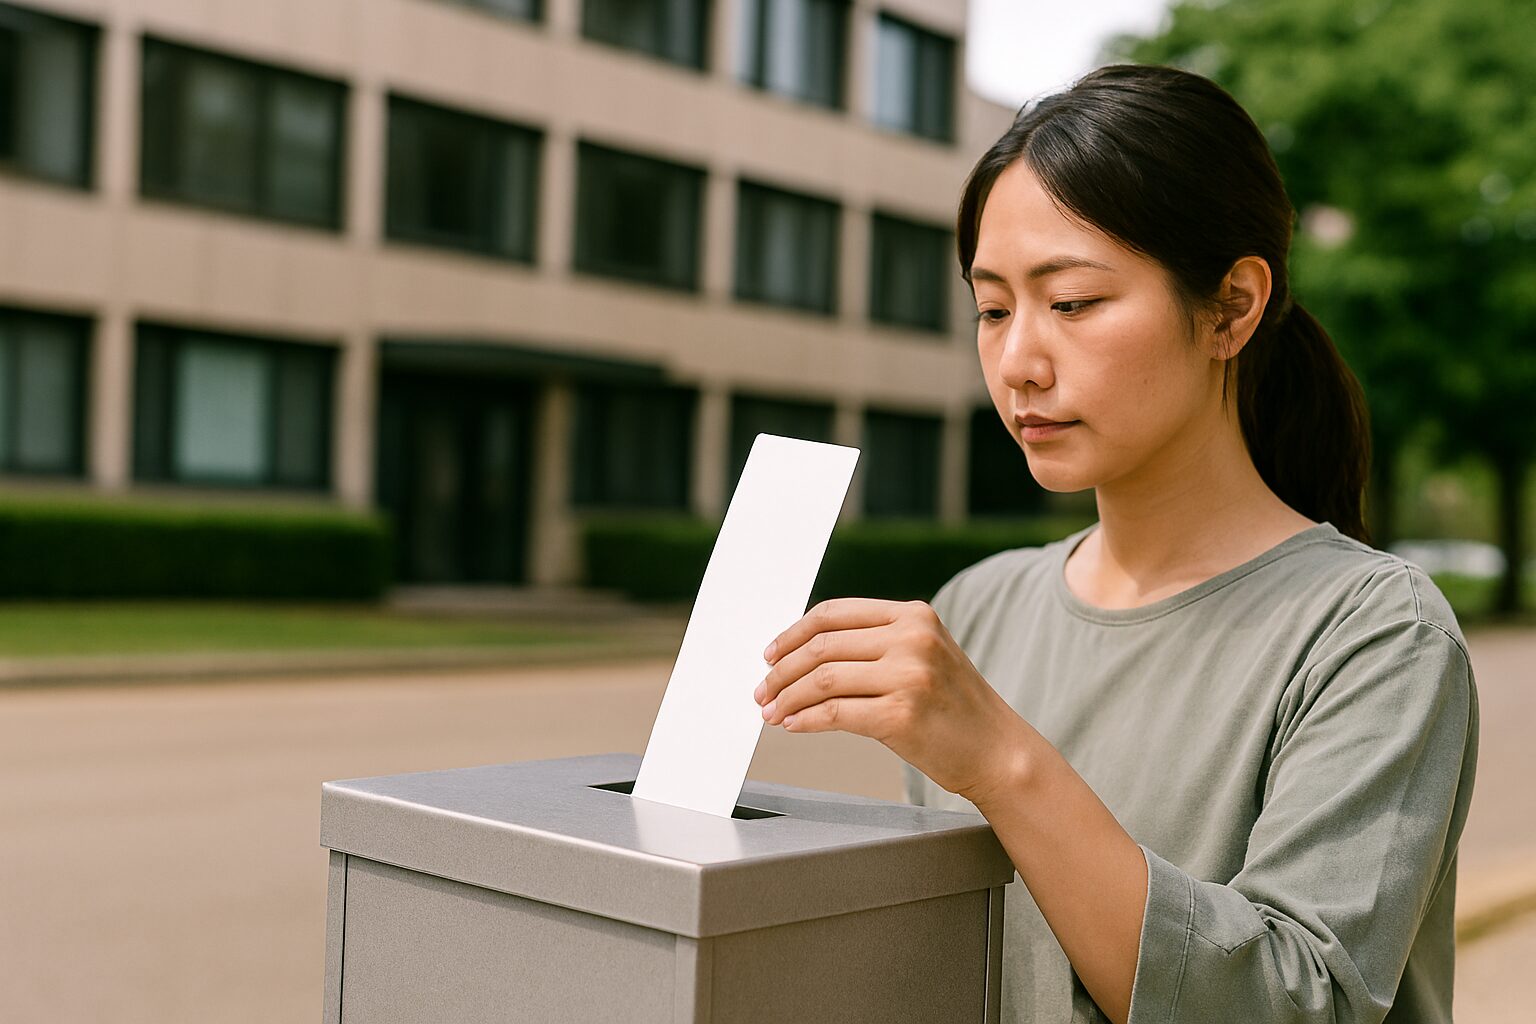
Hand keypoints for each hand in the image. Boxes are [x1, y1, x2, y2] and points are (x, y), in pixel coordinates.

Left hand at [753, 597, 1034, 805]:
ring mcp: (909, 676)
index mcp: (914, 615)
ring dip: (788, 697)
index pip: (834, 614)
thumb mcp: (923, 657)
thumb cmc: (954, 709)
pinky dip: (805, 720)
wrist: (998, 751)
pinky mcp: (901, 715)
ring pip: (823, 679)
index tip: (770, 654)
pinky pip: (834, 714)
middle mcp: (912, 638)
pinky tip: (793, 726)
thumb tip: (804, 655)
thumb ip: (876, 645)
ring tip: (772, 712)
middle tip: (763, 690)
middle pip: (822, 645)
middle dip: (782, 670)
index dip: (793, 634)